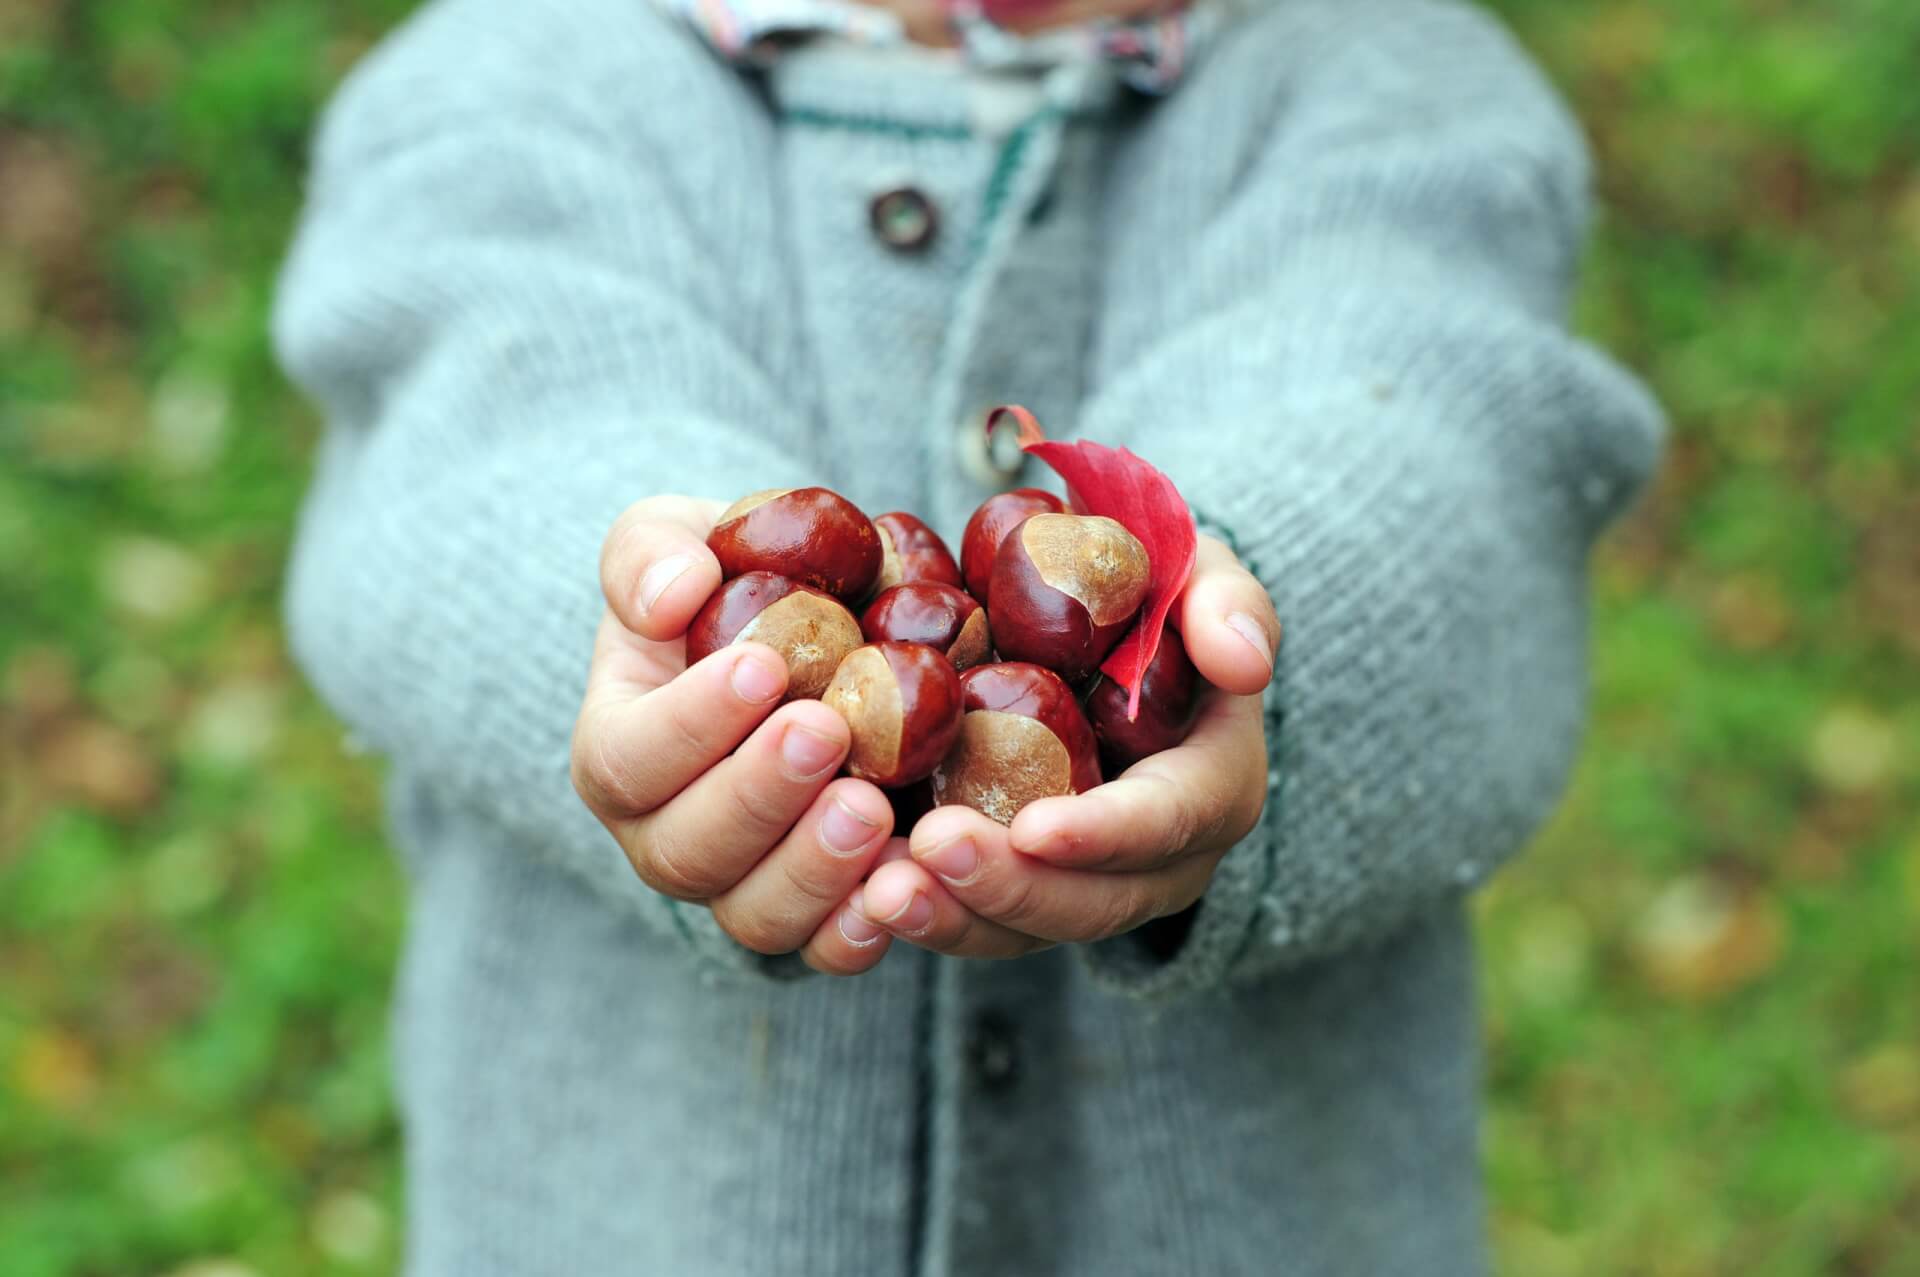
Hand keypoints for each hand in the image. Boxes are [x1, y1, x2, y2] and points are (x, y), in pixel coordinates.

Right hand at [570, 495, 901, 975]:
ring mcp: (738, 885)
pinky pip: (823, 949)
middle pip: (687, 851)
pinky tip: (904, 885)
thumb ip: (652, 555)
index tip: (764, 666)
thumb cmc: (729, 584)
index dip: (691, 722)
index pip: (629, 758)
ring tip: (874, 804)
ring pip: (754, 914)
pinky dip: (858, 930)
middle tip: (829, 731)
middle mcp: (663, 835)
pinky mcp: (812, 913)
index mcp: (618, 749)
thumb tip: (669, 598)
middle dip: (758, 794)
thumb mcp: (678, 538)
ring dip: (812, 868)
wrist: (807, 637)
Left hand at [853, 535, 1277, 957]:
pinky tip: (856, 891)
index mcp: (1212, 786)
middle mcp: (1156, 859)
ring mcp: (1086, 884)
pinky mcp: (1021, 888)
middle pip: (1091, 901)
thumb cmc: (1156, 595)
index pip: (1166, 822)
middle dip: (1010, 886)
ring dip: (953, 917)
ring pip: (1026, 931)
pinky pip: (977, 923)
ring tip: (879, 892)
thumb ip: (1227, 603)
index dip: (1103, 833)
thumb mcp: (1203, 575)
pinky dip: (923, 913)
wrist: (1107, 633)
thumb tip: (1244, 661)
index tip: (1035, 827)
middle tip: (929, 849)